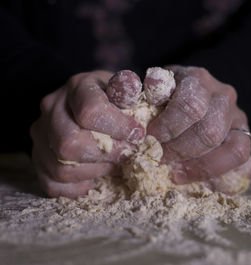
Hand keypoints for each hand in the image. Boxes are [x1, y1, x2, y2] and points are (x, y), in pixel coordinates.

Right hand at [30, 71, 144, 197]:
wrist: (88, 104)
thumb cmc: (115, 100)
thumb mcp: (128, 91)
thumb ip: (137, 102)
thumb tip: (148, 123)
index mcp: (79, 86)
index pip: (91, 111)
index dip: (119, 128)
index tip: (138, 135)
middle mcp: (53, 107)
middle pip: (71, 143)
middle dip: (107, 155)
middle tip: (127, 155)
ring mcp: (41, 134)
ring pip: (62, 168)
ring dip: (96, 172)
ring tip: (114, 165)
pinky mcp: (38, 159)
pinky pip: (52, 184)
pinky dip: (77, 188)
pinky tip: (95, 178)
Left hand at [147, 66, 250, 192]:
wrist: (197, 94)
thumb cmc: (166, 97)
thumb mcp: (152, 92)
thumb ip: (141, 101)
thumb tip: (127, 124)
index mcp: (198, 79)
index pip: (190, 106)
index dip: (168, 128)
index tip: (148, 140)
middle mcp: (224, 96)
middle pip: (209, 131)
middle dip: (180, 151)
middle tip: (159, 160)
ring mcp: (239, 117)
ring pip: (231, 148)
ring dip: (199, 167)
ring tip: (174, 174)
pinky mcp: (245, 137)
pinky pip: (243, 161)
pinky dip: (221, 174)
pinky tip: (200, 179)